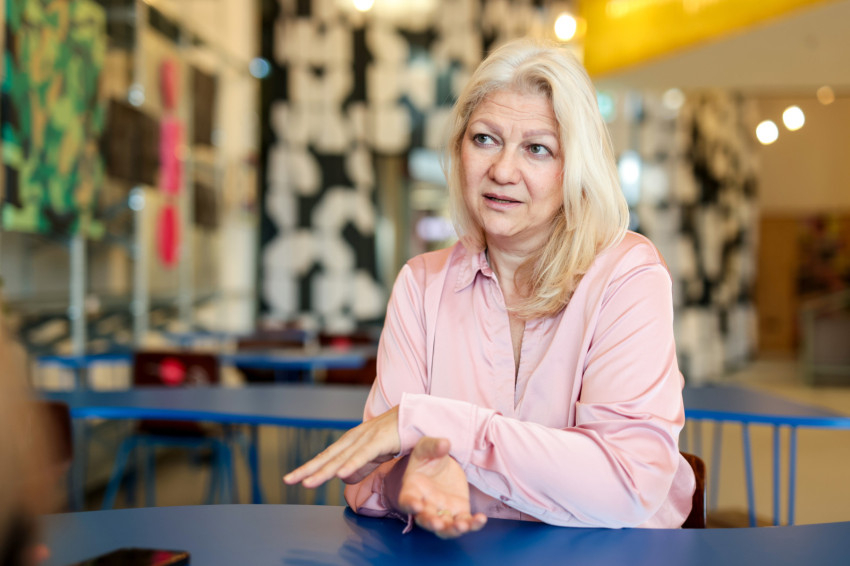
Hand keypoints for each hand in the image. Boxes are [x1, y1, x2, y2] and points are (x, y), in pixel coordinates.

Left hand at [284, 406, 399, 487]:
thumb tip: (343, 478)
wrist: (417, 417)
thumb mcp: (374, 455)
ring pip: (342, 458)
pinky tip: (339, 474)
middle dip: (308, 469)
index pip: (327, 457)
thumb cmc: (396, 435)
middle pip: (328, 457)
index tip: (292, 478)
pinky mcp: (380, 440)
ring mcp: (366, 438)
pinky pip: (363, 455)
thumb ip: (360, 466)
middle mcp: (354, 438)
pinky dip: (351, 464)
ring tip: (308, 483)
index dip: (309, 467)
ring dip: (324, 471)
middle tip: (288, 480)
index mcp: (351, 441)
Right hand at [398, 437, 486, 538]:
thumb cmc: (428, 457)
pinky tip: (481, 519)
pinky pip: (465, 521)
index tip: (416, 506)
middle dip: (431, 523)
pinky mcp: (459, 511)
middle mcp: (425, 505)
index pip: (406, 500)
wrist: (442, 464)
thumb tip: (444, 443)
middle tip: (438, 523)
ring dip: (452, 529)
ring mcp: (442, 511)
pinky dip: (473, 524)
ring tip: (463, 526)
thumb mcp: (427, 447)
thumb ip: (433, 446)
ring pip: (445, 527)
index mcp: (412, 489)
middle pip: (425, 519)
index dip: (409, 505)